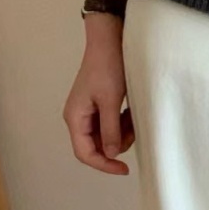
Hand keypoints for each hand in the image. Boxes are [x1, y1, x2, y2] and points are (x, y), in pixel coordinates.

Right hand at [63, 21, 134, 174]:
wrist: (109, 39)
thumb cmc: (108, 67)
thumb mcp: (111, 101)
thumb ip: (110, 130)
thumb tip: (111, 154)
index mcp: (75, 118)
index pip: (85, 153)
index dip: (104, 164)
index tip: (124, 169)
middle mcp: (78, 116)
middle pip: (96, 145)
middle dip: (116, 143)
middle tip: (133, 130)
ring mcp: (88, 110)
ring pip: (106, 135)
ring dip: (121, 132)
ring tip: (133, 116)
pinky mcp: (99, 103)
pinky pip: (110, 122)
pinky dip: (122, 121)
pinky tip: (131, 110)